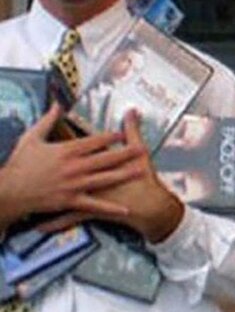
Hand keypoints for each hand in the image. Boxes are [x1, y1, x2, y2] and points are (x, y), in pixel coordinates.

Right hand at [0, 104, 145, 231]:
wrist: (8, 191)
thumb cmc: (20, 164)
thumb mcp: (32, 137)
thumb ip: (48, 119)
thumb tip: (58, 103)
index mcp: (67, 150)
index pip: (95, 141)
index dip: (111, 137)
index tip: (125, 133)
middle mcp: (74, 167)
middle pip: (106, 158)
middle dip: (126, 153)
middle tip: (143, 150)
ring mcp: (74, 185)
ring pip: (105, 179)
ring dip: (124, 175)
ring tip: (141, 171)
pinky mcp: (70, 201)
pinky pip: (94, 204)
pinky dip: (110, 207)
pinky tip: (125, 208)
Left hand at [39, 109, 184, 243]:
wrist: (149, 205)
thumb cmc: (145, 180)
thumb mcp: (140, 151)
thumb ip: (133, 130)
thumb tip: (132, 111)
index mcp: (97, 161)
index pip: (79, 148)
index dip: (68, 143)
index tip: (54, 139)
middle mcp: (87, 177)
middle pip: (64, 171)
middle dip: (47, 169)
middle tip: (32, 166)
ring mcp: (86, 194)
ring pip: (60, 194)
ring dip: (44, 196)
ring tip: (27, 197)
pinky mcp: (89, 210)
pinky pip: (67, 217)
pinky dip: (55, 222)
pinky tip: (41, 226)